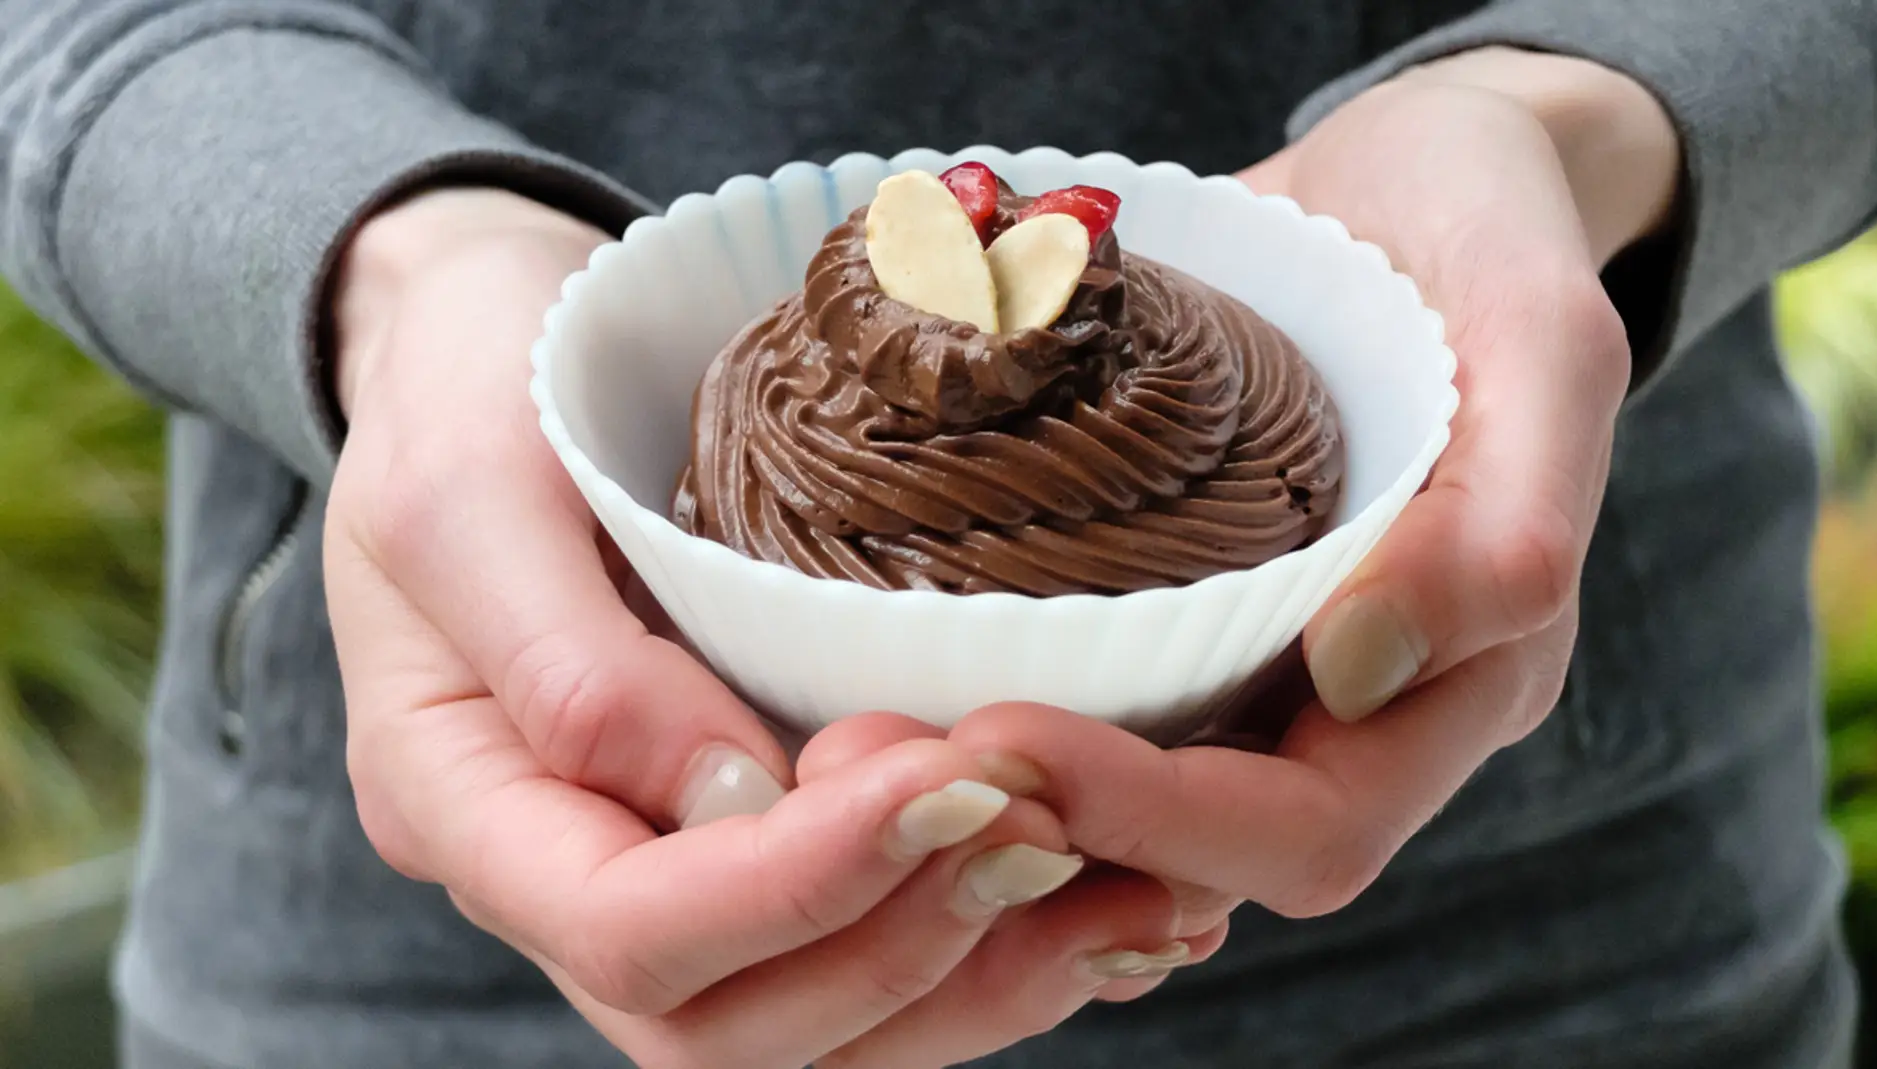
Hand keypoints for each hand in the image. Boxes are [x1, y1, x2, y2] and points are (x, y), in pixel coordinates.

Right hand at [323, 188, 1183, 1067]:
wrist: (491, 342)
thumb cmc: (464, 383)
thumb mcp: (472, 482)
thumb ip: (572, 664)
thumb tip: (733, 803)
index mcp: (460, 799)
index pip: (626, 934)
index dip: (798, 888)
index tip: (947, 779)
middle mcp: (552, 871)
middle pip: (724, 1026)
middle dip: (905, 942)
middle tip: (1046, 828)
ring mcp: (648, 866)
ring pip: (809, 1026)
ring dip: (975, 974)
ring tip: (1122, 891)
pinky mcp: (741, 834)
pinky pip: (859, 955)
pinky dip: (986, 945)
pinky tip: (1097, 896)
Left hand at [937, 51, 1678, 915]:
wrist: (1419, 173)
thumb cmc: (1495, 233)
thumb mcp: (1543, 343)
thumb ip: (1505, 524)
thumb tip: (1357, 670)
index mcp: (1467, 681)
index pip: (1313, 827)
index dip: (1162, 818)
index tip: (1006, 740)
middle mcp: (1360, 708)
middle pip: (1204, 855)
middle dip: (1056, 825)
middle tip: (904, 762)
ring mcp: (1267, 663)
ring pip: (1138, 811)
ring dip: (1010, 805)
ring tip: (871, 753)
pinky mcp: (1190, 609)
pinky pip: (1104, 708)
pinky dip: (1007, 726)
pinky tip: (901, 692)